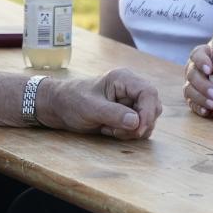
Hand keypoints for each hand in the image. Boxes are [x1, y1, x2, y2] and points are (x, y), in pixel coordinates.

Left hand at [34, 69, 160, 139]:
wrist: (59, 107)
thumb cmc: (71, 101)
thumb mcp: (90, 108)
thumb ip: (113, 114)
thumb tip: (137, 122)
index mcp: (123, 78)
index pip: (149, 93)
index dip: (148, 112)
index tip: (138, 129)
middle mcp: (131, 87)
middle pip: (153, 107)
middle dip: (139, 124)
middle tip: (115, 131)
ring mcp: (131, 101)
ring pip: (148, 119)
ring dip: (131, 131)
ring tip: (108, 128)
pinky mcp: (128, 113)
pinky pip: (139, 127)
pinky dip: (127, 133)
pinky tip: (109, 130)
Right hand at [185, 44, 212, 117]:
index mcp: (202, 55)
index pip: (197, 54)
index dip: (201, 61)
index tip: (210, 69)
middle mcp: (192, 68)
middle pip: (192, 74)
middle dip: (203, 85)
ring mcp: (190, 83)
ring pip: (189, 89)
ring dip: (201, 98)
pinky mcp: (190, 96)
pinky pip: (190, 102)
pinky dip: (198, 107)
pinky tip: (206, 111)